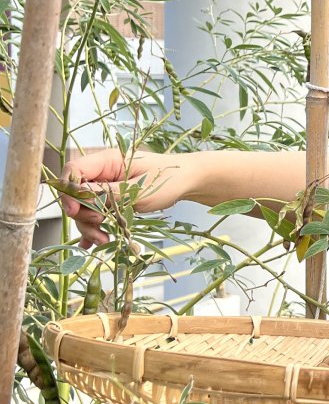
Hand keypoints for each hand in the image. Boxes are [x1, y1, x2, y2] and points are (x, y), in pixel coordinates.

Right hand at [60, 150, 195, 247]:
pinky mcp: (111, 201)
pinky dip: (94, 228)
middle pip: (75, 194)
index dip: (67, 191)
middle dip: (82, 214)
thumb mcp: (139, 189)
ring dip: (90, 226)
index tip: (74, 212)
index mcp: (107, 161)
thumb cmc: (168, 178)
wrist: (186, 181)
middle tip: (100, 225)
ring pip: (84, 208)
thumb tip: (80, 196)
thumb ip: (109, 193)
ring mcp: (105, 188)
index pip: (73, 171)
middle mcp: (102, 173)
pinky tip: (95, 242)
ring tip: (104, 240)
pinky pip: (96, 214)